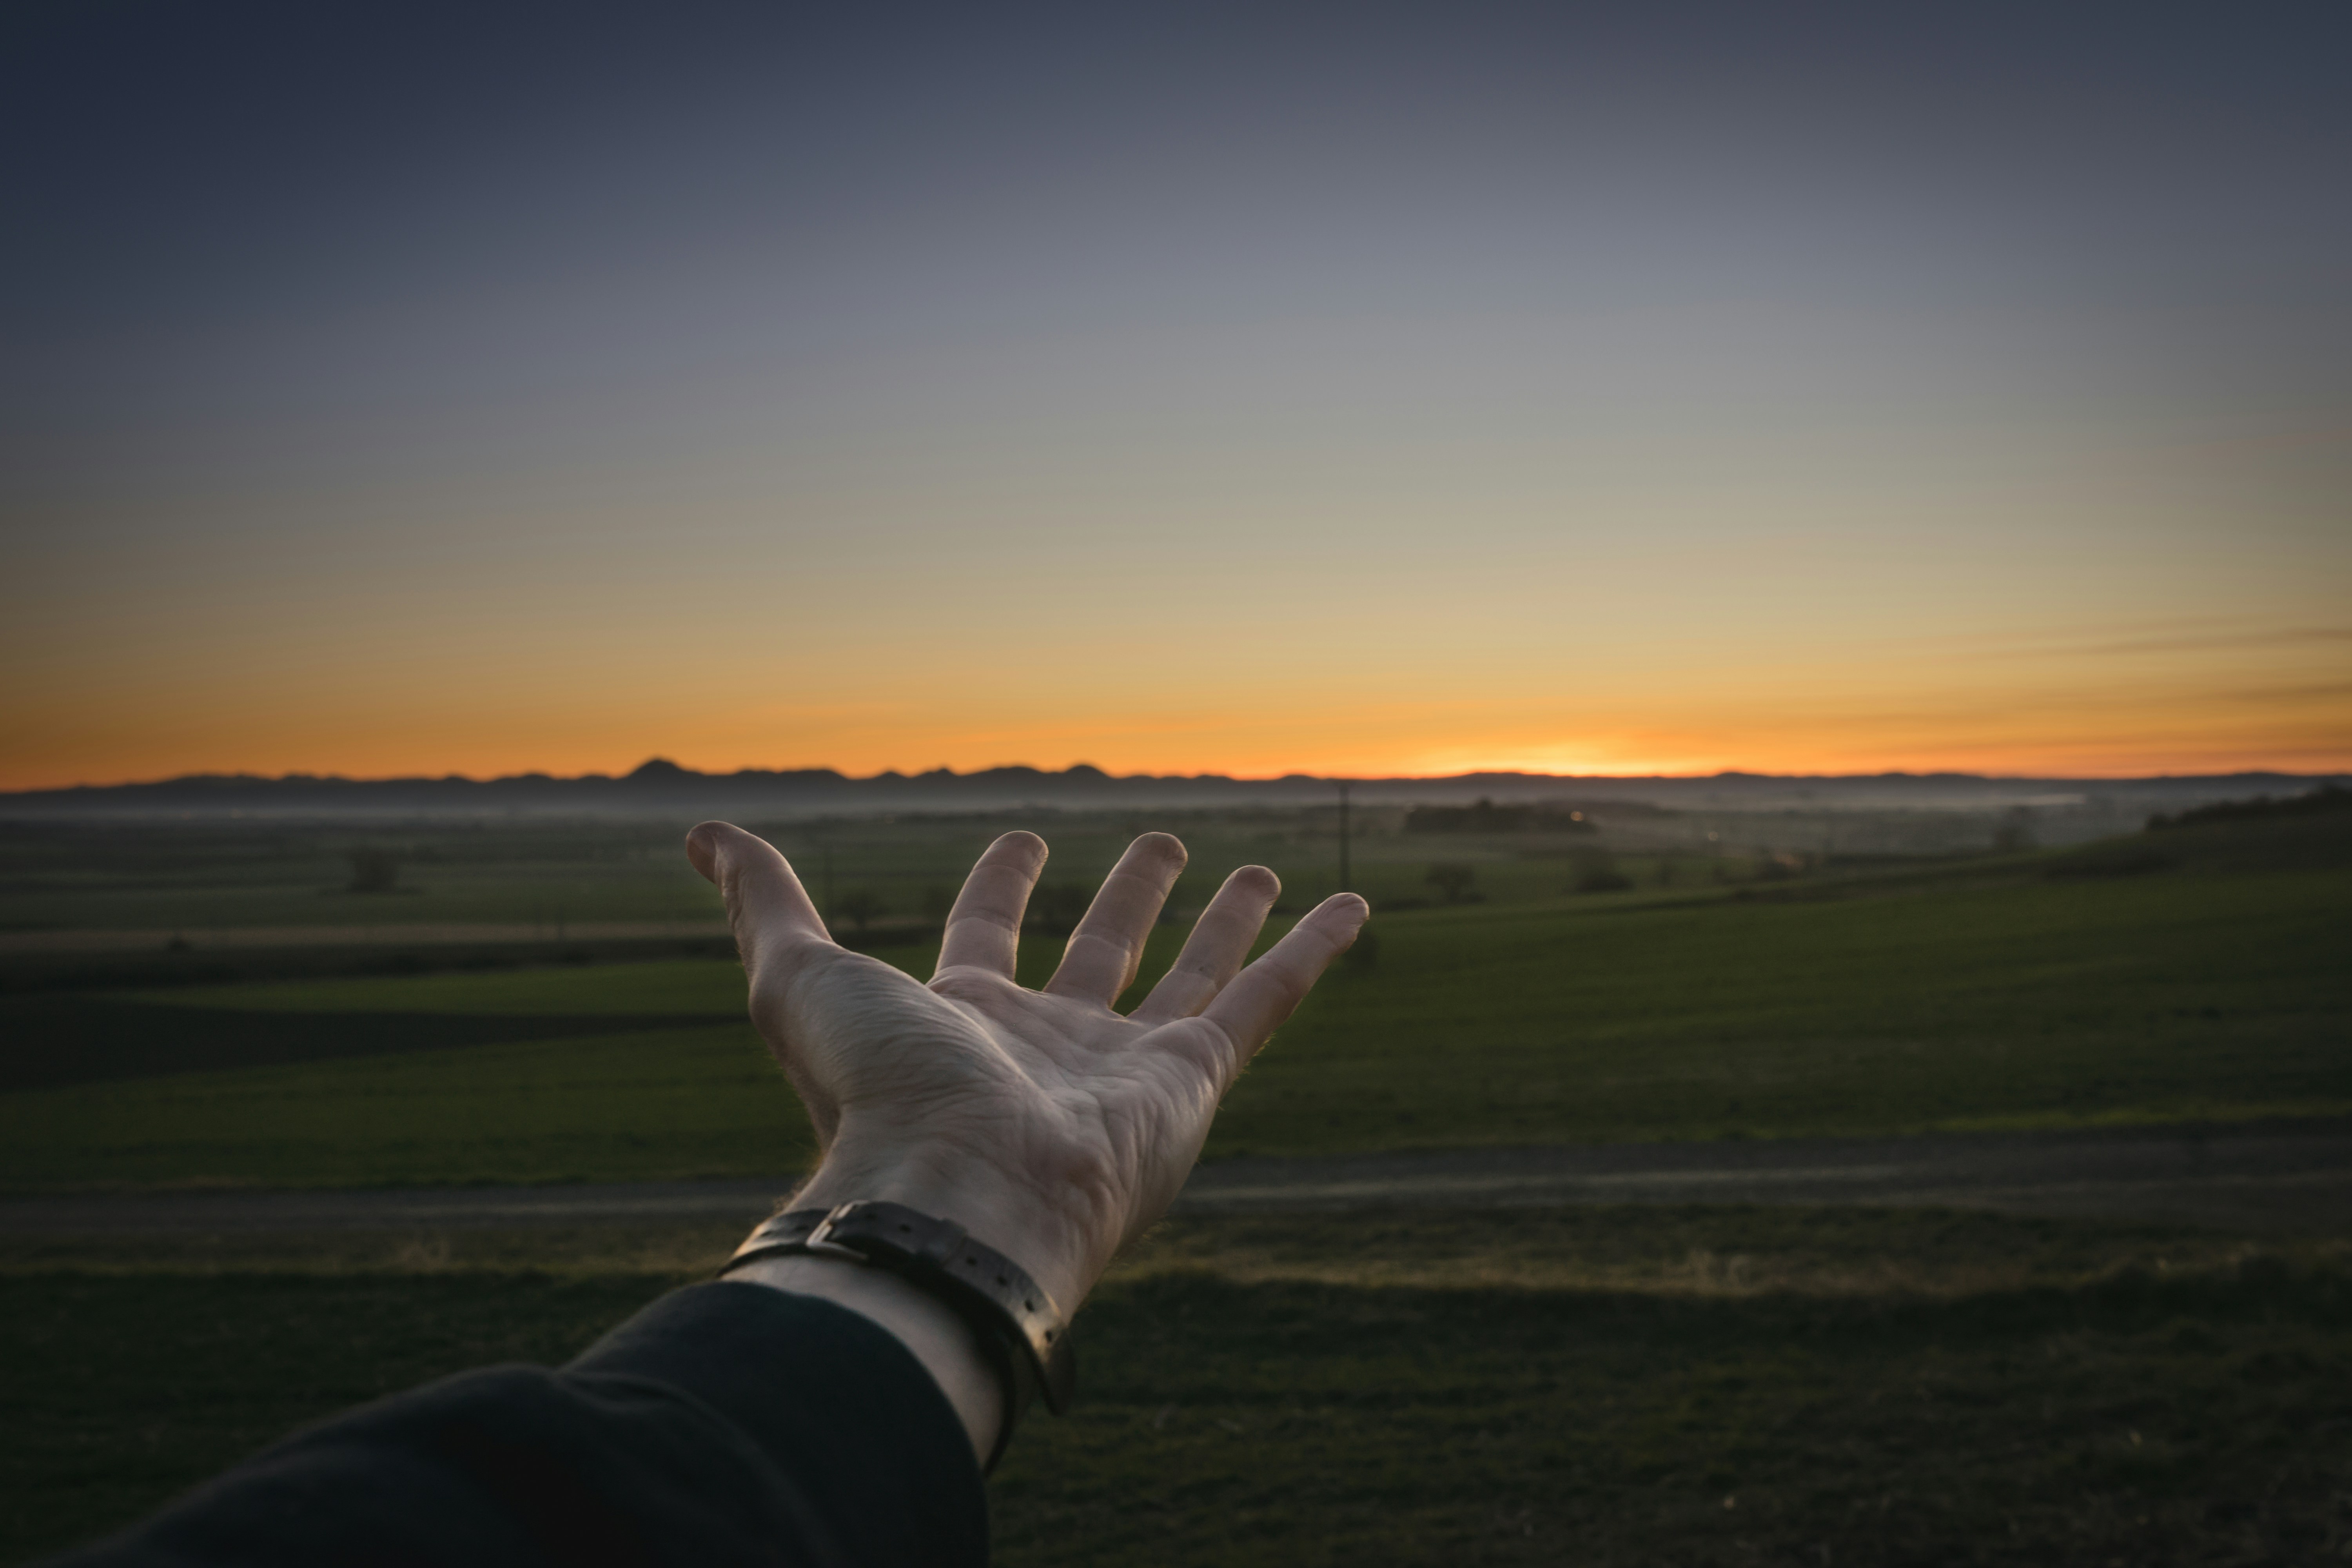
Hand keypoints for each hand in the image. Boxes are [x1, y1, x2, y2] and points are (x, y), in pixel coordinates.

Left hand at [686, 824, 1368, 1317]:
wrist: (958, 1196)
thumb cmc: (874, 1097)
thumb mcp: (796, 977)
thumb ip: (762, 903)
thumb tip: (701, 835)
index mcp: (965, 1022)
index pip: (989, 938)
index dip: (1004, 888)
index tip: (1024, 839)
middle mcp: (1051, 1048)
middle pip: (1102, 956)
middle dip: (1131, 900)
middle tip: (1161, 844)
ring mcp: (1127, 1069)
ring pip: (1191, 976)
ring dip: (1224, 922)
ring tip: (1258, 868)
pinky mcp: (1194, 1083)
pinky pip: (1264, 1002)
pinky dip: (1310, 952)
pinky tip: (1348, 905)